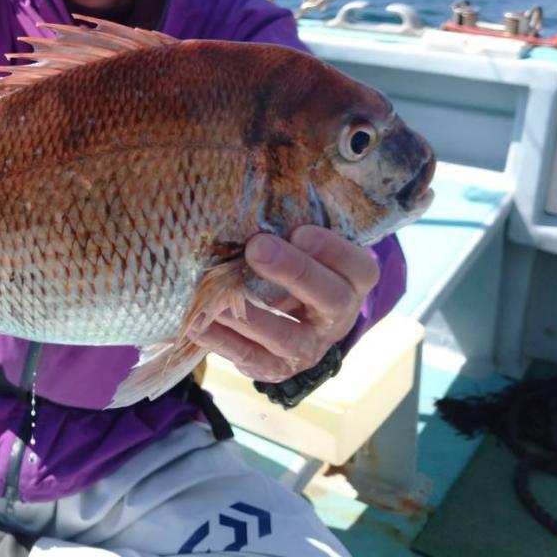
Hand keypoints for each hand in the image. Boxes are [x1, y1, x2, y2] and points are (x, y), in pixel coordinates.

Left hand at [192, 225, 379, 382]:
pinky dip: (222, 340)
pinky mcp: (275, 368)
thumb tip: (248, 189)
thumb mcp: (302, 244)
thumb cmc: (292, 262)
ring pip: (286, 337)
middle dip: (293, 271)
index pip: (358, 267)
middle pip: (328, 298)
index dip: (333, 249)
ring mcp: (308, 348)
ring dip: (251, 313)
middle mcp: (337, 318)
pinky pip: (249, 358)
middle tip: (256, 247)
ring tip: (217, 291)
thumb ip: (289, 224)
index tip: (300, 229)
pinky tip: (198, 322)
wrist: (292, 320)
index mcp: (352, 281)